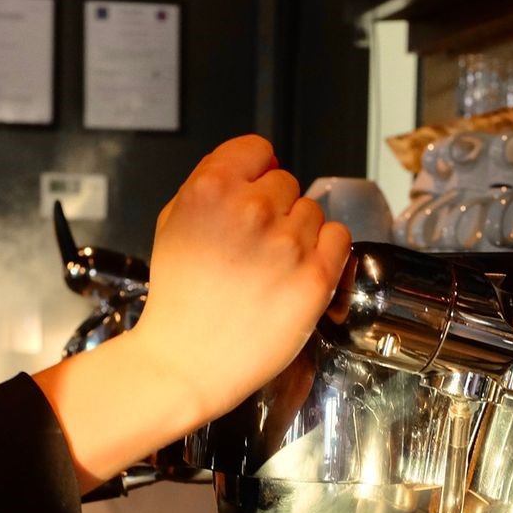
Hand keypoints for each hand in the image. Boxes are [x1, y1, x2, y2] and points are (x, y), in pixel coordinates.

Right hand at [33, 135, 351, 491]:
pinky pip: (339, 239)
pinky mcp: (315, 278)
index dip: (255, 175)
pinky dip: (327, 251)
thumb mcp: (173, 223)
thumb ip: (210, 184)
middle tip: (256, 247)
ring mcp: (288, 244)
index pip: (258, 150)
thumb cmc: (179, 303)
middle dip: (274, 210)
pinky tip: (301, 271)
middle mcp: (252, 210)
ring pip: (313, 212)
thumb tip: (250, 167)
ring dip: (300, 234)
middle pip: (287, 183)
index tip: (253, 194)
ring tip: (273, 268)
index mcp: (211, 189)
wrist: (187, 362)